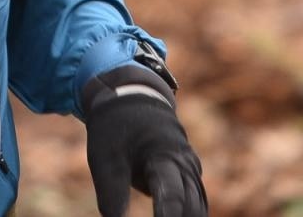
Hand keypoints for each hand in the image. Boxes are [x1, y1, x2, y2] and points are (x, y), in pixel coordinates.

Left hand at [83, 68, 206, 215]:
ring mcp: (191, 167)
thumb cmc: (115, 128)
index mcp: (164, 156)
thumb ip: (111, 193)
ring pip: (198, 205)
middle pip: (192, 206)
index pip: (172, 196)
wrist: (131, 98)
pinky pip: (196, 200)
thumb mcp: (105, 158)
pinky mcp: (189, 172)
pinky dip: (188, 213)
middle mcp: (185, 163)